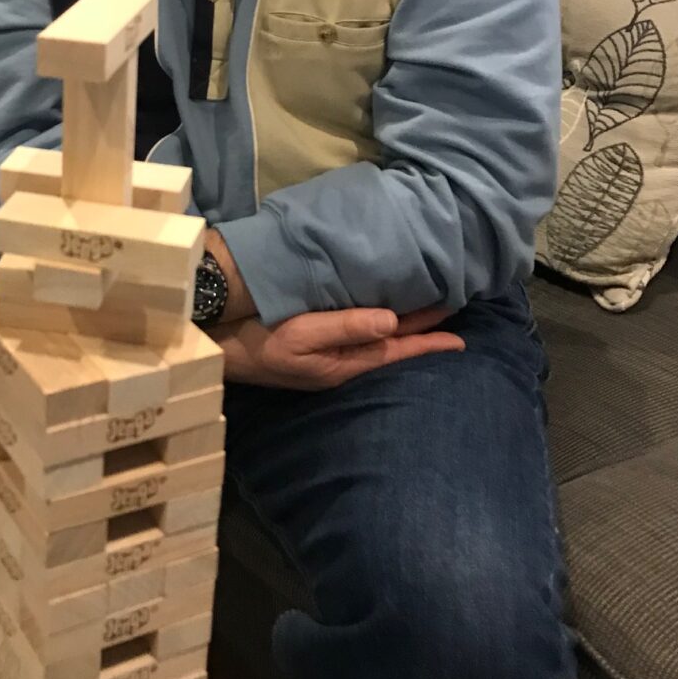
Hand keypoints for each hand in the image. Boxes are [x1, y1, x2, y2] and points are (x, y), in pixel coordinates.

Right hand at [215, 303, 462, 390]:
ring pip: (377, 343)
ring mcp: (327, 358)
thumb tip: (392, 322)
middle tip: (454, 314)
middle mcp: (340, 364)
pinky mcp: (313, 347)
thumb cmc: (257, 340)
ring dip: (404, 329)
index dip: (429, 342)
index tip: (460, 336)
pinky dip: (379, 326)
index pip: (396, 352)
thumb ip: (346, 326)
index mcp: (343, 364)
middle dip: (423, 333)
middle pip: (391, 347)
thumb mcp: (301, 334)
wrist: (216, 347)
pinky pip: (359, 337)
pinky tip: (384, 317)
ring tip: (429, 316)